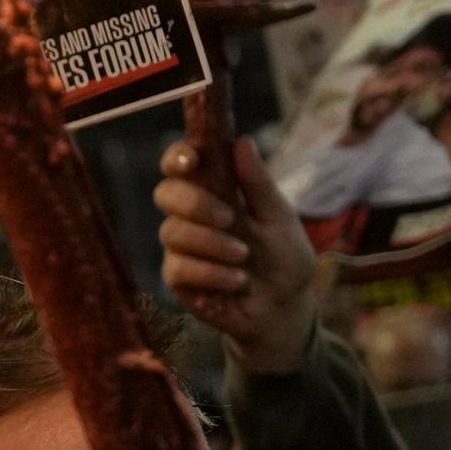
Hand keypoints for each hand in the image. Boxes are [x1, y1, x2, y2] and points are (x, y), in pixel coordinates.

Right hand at [156, 135, 316, 375]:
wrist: (284, 308)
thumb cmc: (284, 259)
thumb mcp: (279, 218)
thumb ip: (258, 184)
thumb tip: (242, 141)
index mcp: (215, 191)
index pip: (183, 164)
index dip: (179, 156)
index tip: (192, 160)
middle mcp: (191, 215)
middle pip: (166, 193)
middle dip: (194, 203)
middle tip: (228, 218)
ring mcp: (181, 246)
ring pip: (172, 232)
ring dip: (212, 244)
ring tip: (243, 258)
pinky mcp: (177, 277)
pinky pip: (179, 266)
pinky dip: (211, 273)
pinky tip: (235, 281)